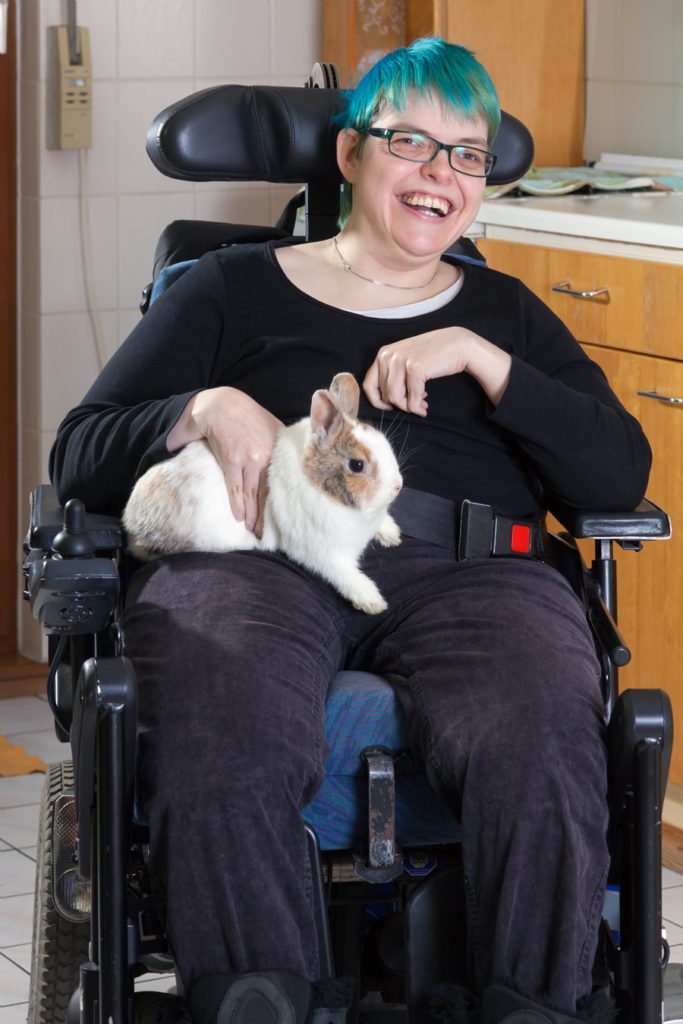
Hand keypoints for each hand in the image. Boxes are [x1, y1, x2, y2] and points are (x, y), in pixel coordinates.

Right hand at [168, 387, 282, 533]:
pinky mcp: (232, 459)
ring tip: (254, 532)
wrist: (220, 404)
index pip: (283, 482)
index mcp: (280, 448)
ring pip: (253, 493)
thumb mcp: (272, 427)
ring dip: (253, 515)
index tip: (285, 519)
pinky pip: (235, 487)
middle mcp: (268, 454)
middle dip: (268, 515)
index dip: (284, 503)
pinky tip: (239, 518)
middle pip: (269, 492)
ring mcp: (250, 457)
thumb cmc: (247, 417)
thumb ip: (281, 447)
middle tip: (267, 534)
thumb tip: (291, 470)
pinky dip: (237, 504)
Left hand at [363, 328, 511, 414]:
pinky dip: (417, 406)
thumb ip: (392, 375)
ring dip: (409, 407)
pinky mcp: (415, 368)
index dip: (378, 401)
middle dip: (400, 404)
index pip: (368, 385)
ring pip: (395, 398)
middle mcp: (388, 355)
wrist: (458, 344)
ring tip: (421, 406)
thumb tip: (384, 401)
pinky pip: (411, 399)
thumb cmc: (432, 355)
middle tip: (415, 405)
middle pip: (384, 394)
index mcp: (383, 354)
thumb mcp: (406, 361)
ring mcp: (400, 360)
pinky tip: (425, 405)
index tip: (390, 407)